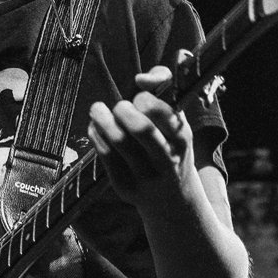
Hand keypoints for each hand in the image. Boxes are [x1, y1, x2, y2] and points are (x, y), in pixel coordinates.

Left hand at [87, 65, 196, 208]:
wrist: (172, 200)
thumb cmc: (170, 147)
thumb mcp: (177, 121)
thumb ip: (164, 89)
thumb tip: (142, 78)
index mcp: (182, 139)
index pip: (167, 116)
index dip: (149, 100)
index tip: (139, 94)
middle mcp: (167, 160)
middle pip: (142, 130)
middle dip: (125, 111)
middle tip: (120, 106)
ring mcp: (145, 176)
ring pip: (120, 143)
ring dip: (103, 120)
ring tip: (97, 109)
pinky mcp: (125, 187)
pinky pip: (106, 156)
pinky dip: (96, 136)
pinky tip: (95, 127)